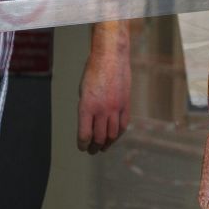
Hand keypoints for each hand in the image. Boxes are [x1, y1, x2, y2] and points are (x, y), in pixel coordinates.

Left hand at [77, 21, 130, 153]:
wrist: (110, 57)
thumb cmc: (93, 72)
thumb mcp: (83, 91)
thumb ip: (86, 109)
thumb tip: (89, 124)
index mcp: (86, 106)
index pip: (84, 135)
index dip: (83, 144)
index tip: (82, 147)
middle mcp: (101, 110)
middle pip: (99, 137)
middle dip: (94, 147)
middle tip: (92, 150)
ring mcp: (115, 108)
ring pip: (112, 134)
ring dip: (106, 144)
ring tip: (103, 147)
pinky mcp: (126, 104)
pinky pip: (123, 125)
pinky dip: (118, 134)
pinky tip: (114, 137)